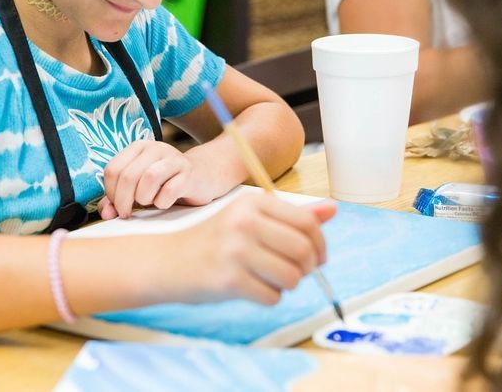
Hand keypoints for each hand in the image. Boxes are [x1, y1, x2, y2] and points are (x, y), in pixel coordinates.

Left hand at [100, 141, 219, 218]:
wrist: (202, 176)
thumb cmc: (165, 183)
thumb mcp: (138, 187)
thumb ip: (118, 198)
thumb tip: (106, 213)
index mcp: (138, 147)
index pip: (112, 170)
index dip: (110, 193)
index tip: (118, 205)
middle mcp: (155, 148)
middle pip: (128, 176)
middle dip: (123, 201)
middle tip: (127, 213)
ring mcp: (173, 159)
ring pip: (149, 178)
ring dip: (144, 198)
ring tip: (148, 203)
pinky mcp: (189, 173)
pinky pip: (170, 190)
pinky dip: (163, 202)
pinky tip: (165, 202)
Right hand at [172, 193, 337, 305]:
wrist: (168, 261)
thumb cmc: (215, 240)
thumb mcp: (251, 219)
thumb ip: (291, 216)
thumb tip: (333, 210)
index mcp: (253, 203)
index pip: (308, 223)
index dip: (320, 245)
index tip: (317, 258)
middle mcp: (245, 223)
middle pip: (303, 250)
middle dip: (307, 268)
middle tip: (295, 272)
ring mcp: (235, 251)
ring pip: (291, 276)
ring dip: (287, 284)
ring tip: (270, 279)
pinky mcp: (228, 280)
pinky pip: (272, 296)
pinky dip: (268, 297)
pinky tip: (252, 288)